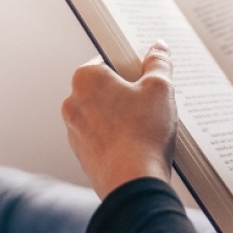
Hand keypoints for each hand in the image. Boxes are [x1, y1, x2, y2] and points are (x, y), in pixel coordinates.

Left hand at [62, 43, 177, 198]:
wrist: (133, 184)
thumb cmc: (143, 133)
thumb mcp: (160, 88)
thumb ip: (159, 63)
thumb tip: (158, 49)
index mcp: (85, 79)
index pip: (108, 59)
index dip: (131, 65)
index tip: (147, 74)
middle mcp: (73, 103)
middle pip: (106, 88)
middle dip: (128, 92)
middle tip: (153, 100)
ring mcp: (75, 132)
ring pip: (104, 115)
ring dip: (124, 117)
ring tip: (150, 126)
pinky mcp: (83, 156)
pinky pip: (103, 138)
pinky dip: (119, 138)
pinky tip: (141, 145)